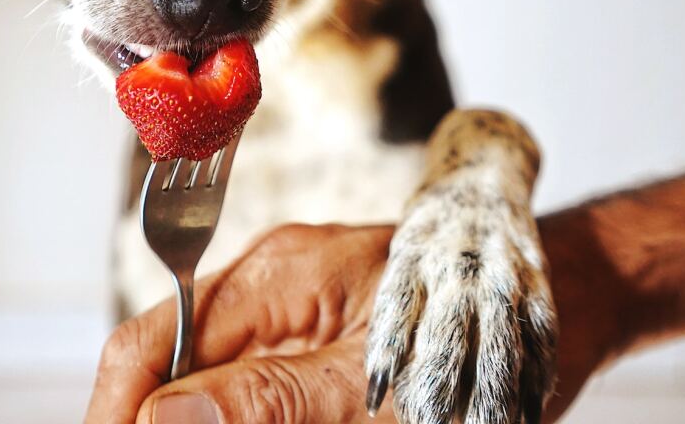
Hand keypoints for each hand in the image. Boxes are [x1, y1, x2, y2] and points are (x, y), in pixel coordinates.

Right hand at [87, 223, 619, 422]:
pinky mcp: (318, 338)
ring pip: (210, 384)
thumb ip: (268, 401)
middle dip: (162, 421)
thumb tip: (157, 420)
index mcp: (275, 275)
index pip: (149, 344)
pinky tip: (275, 418)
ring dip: (205, 418)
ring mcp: (294, 309)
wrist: (566, 306)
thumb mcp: (376, 389)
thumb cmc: (487, 335)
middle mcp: (271, 284)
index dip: (117, 412)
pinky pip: (256, 385)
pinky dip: (244, 413)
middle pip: (169, 368)